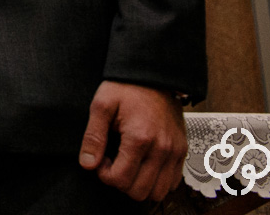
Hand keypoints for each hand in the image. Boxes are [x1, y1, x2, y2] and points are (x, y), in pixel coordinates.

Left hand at [78, 80, 187, 201]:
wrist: (154, 76)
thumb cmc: (125, 87)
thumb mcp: (102, 105)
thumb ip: (93, 136)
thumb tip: (87, 164)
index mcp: (140, 138)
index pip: (120, 179)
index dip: (104, 174)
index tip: (100, 159)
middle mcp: (162, 149)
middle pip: (139, 191)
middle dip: (120, 182)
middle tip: (112, 162)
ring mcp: (175, 152)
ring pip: (158, 192)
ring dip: (139, 185)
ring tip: (127, 164)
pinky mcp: (182, 151)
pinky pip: (172, 182)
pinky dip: (156, 180)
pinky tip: (142, 164)